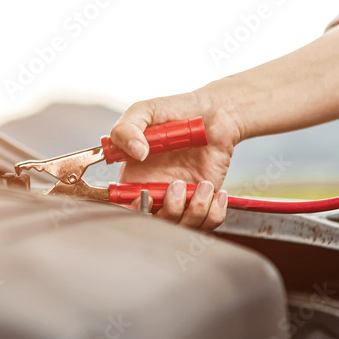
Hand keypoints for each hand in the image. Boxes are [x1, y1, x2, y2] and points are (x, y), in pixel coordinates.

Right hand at [109, 90, 241, 229]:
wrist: (215, 114)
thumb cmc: (176, 111)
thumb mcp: (144, 111)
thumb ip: (126, 129)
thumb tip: (136, 152)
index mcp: (133, 178)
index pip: (122, 208)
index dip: (132, 211)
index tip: (145, 196)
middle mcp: (155, 193)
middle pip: (153, 224)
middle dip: (167, 212)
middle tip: (176, 185)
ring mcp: (179, 200)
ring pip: (181, 227)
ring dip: (193, 210)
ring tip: (202, 184)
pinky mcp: (202, 201)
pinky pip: (207, 223)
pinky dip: (213, 213)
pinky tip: (215, 192)